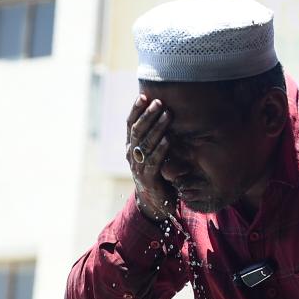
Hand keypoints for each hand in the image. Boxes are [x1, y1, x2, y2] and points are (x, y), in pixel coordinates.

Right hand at [126, 94, 174, 222]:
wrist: (154, 203)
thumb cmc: (157, 173)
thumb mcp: (153, 153)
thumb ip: (155, 137)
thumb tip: (164, 112)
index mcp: (131, 147)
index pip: (130, 125)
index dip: (135, 110)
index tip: (143, 95)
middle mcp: (131, 155)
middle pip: (137, 131)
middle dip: (148, 115)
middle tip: (158, 102)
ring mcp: (138, 167)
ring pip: (145, 144)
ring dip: (157, 127)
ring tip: (167, 114)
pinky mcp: (148, 179)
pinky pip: (154, 161)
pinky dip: (161, 149)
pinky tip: (168, 139)